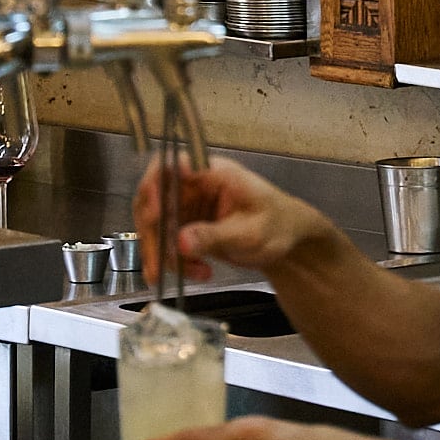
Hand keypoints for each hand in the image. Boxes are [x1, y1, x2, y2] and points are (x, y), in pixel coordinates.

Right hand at [135, 154, 342, 281]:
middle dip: (154, 235)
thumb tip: (181, 242)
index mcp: (213, 172)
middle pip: (154, 200)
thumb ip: (215, 236)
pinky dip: (175, 261)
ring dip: (165, 253)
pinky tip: (200, 272)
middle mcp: (195, 184)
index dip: (155, 186)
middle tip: (159, 265)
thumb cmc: (277, 224)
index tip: (152, 214)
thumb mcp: (250, 232)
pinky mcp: (186, 226)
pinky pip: (167, 242)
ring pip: (156, 226)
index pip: (173, 166)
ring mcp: (188, 205)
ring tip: (196, 273)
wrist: (287, 240)